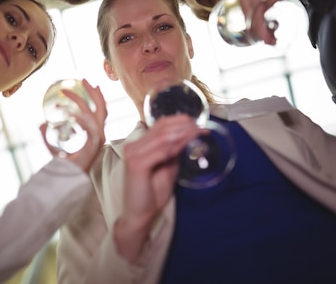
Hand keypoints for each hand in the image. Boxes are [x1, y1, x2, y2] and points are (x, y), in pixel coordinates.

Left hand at [39, 79, 107, 171]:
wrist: (66, 180)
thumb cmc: (63, 167)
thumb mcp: (52, 147)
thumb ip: (46, 135)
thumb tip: (41, 123)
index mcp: (94, 134)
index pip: (99, 111)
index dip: (95, 97)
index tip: (87, 85)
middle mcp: (99, 135)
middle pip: (102, 108)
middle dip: (93, 93)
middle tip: (83, 79)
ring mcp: (98, 139)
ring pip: (95, 113)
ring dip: (80, 101)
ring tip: (66, 92)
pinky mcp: (94, 144)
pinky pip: (90, 126)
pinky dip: (80, 117)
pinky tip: (68, 113)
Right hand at [114, 114, 202, 261]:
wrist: (140, 215)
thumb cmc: (152, 194)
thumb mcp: (167, 168)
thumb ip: (173, 153)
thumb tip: (187, 138)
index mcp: (137, 145)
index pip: (159, 125)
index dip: (179, 121)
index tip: (198, 123)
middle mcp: (133, 146)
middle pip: (161, 127)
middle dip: (184, 125)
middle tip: (202, 127)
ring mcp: (133, 154)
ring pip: (163, 137)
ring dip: (184, 133)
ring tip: (199, 133)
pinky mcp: (136, 164)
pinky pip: (161, 151)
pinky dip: (176, 145)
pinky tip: (188, 143)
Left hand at [233, 0, 312, 43]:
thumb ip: (269, 1)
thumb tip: (264, 20)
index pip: (246, 4)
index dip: (254, 23)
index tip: (264, 37)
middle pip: (246, 8)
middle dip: (257, 28)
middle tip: (269, 42)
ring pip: (250, 9)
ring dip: (260, 27)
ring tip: (270, 40)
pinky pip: (256, 5)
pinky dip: (262, 20)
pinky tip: (268, 32)